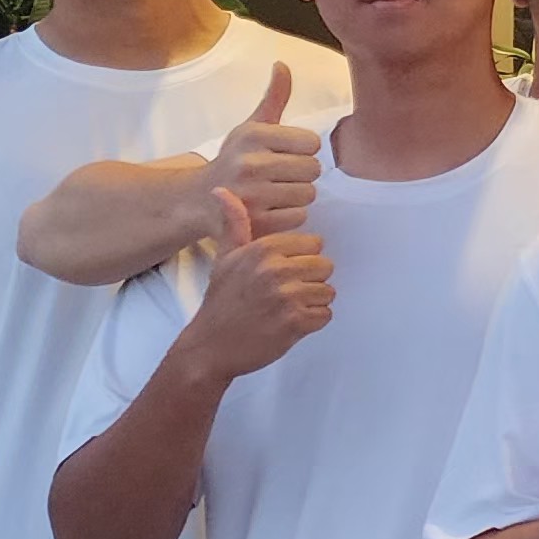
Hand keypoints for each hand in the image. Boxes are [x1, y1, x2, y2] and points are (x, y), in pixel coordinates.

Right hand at [186, 187, 333, 378]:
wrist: (210, 346)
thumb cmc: (221, 302)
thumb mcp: (224, 258)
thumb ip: (234, 224)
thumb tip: (222, 191)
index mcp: (263, 249)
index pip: (314, 244)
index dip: (301, 260)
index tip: (282, 273)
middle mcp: (276, 270)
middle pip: (324, 266)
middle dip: (309, 281)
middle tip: (284, 295)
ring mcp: (287, 297)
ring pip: (328, 292)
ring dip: (312, 303)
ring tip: (285, 309)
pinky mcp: (295, 323)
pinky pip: (325, 316)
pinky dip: (312, 322)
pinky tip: (288, 324)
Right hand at [205, 63, 321, 237]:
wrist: (198, 199)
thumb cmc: (234, 159)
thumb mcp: (250, 126)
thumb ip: (274, 97)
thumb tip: (282, 64)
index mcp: (253, 135)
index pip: (312, 142)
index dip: (303, 149)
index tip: (285, 154)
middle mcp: (250, 163)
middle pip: (313, 169)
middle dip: (302, 173)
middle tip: (281, 176)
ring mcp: (251, 195)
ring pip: (308, 194)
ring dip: (298, 195)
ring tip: (276, 192)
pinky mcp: (254, 222)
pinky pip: (298, 217)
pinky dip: (290, 215)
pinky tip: (271, 209)